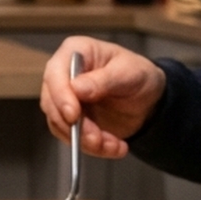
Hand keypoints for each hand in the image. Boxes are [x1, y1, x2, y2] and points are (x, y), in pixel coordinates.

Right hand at [38, 37, 167, 158]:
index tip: (73, 115)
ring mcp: (64, 99)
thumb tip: (77, 88)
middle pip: (52, 103)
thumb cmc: (139, 75)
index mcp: (75, 52)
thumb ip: (104, 80)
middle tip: (96, 138)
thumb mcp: (129, 73)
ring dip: (85, 140)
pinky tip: (113, 146)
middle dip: (74, 125)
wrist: (148, 99)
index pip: (55, 74)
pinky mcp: (70, 120)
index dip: (60, 96)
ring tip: (112, 144)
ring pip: (60, 124)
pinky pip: (71, 138)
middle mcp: (64, 75)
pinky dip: (92, 147)